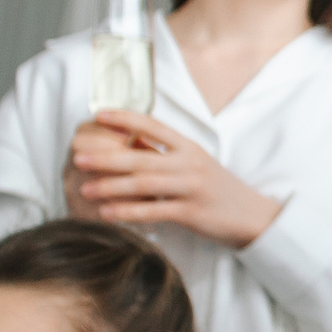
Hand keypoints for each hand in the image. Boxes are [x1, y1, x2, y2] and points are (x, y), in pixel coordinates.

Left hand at [63, 111, 281, 247]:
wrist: (252, 215)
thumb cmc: (218, 189)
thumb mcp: (195, 163)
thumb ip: (166, 153)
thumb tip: (130, 142)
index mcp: (188, 146)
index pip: (153, 125)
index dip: (124, 119)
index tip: (98, 116)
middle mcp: (189, 163)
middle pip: (141, 156)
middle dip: (106, 156)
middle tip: (79, 156)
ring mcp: (191, 187)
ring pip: (143, 184)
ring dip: (111, 186)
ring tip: (85, 188)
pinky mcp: (192, 213)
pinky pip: (153, 212)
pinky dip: (127, 212)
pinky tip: (107, 213)